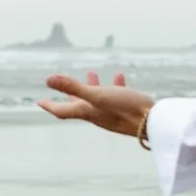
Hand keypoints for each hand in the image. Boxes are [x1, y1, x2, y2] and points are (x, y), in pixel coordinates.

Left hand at [39, 70, 155, 138]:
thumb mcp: (97, 95)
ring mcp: (114, 114)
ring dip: (93, 87)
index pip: (62, 110)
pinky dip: (115, 86)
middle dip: (70, 96)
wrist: (155, 123)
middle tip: (62, 89)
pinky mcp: (129, 110)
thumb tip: (48, 79)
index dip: (50, 106)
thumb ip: (74, 87)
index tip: (39, 102)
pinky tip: (119, 76)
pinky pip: (118, 97)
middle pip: (80, 106)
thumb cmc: (125, 109)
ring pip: (99, 100)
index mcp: (88, 112)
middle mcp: (99, 114)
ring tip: (92, 72)